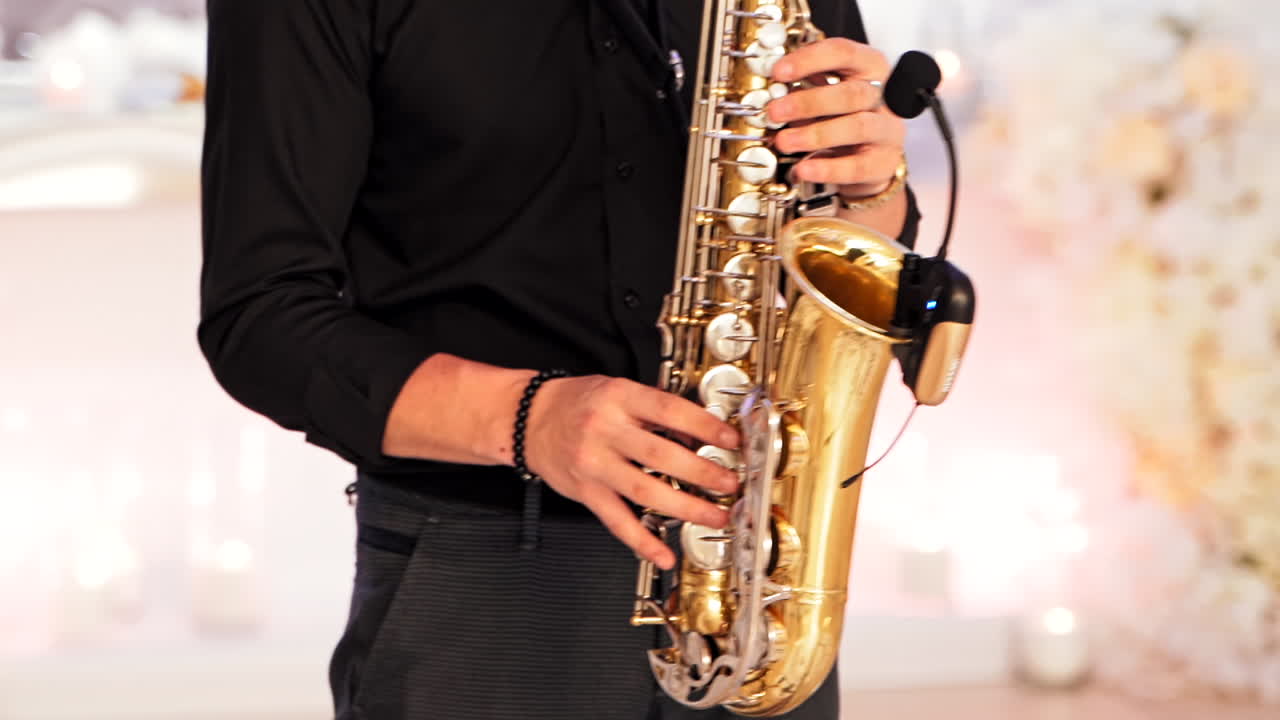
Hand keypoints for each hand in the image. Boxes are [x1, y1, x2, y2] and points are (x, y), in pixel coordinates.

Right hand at [523, 375, 740, 569]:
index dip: (704, 426)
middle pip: (661, 455)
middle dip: (703, 472)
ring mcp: (594, 465)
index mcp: (618, 398)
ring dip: (686, 507)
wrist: (529, 419)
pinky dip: (642, 542)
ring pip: (645, 490)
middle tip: (730, 483)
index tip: (731, 440)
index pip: (669, 410)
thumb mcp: (619, 389)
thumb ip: (656, 409)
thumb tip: (701, 431)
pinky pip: (617, 521)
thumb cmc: (578, 403)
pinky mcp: (586, 492)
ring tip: (714, 516)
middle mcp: (605, 431)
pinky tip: (663, 554)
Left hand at [766, 37, 905, 197]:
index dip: (809, 60)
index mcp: (868, 66)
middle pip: (851, 93)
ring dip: (815, 135)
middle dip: (808, 102)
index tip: (778, 72)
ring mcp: (887, 130)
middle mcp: (883, 96)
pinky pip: (858, 166)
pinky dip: (828, 169)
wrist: (868, 158)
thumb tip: (771, 90)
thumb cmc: (842, 117)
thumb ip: (804, 86)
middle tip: (775, 112)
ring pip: (857, 127)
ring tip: (784, 142)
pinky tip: (804, 169)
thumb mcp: (825, 92)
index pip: (843, 53)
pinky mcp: (884, 162)